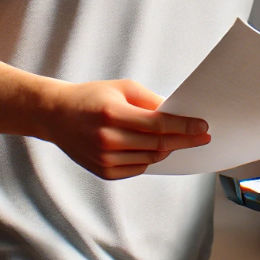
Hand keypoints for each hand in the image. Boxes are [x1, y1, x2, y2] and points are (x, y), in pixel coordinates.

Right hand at [43, 79, 210, 179]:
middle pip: (159, 144)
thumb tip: (177, 113)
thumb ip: (150, 101)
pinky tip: (153, 147)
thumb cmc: (91, 97)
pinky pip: (138, 168)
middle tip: (202, 137)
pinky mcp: (103, 171)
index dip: (184, 126)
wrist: (56, 115)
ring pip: (151, 158)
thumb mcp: (121, 88)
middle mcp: (108, 139)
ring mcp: (105, 159)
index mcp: (113, 114)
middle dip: (185, 140)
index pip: (159, 124)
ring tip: (177, 139)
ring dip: (168, 149)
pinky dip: (150, 158)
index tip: (202, 127)